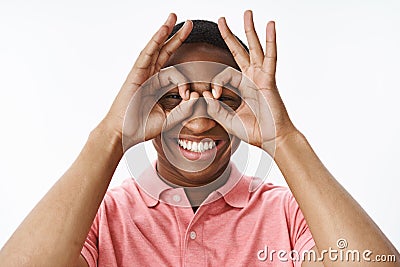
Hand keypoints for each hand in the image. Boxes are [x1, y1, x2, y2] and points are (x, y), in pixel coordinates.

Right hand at [99, 13, 192, 146]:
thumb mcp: (170, 118)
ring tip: (174, 16)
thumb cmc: (143, 127)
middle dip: (178, 38)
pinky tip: (163, 29)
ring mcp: (142, 73)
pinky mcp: (135, 74)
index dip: (188, 82)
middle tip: (190, 24)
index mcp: (158, 85)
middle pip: (166, 52)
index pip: (177, 73)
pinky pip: (147, 55)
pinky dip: (155, 41)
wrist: (124, 133)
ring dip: (165, 32)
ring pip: (156, 48)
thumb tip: (199, 99)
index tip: (195, 97)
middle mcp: (151, 76)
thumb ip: (185, 110)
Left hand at [204, 10, 295, 153]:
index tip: (212, 97)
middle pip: (239, 51)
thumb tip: (202, 98)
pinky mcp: (269, 80)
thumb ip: (216, 110)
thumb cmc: (255, 131)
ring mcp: (261, 77)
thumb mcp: (229, 120)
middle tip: (222, 19)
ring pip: (254, 48)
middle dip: (230, 35)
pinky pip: (270, 57)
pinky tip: (270, 25)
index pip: (223, 74)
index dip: (214, 83)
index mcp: (242, 86)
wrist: (273, 139)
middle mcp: (251, 78)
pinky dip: (270, 41)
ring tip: (247, 12)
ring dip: (250, 30)